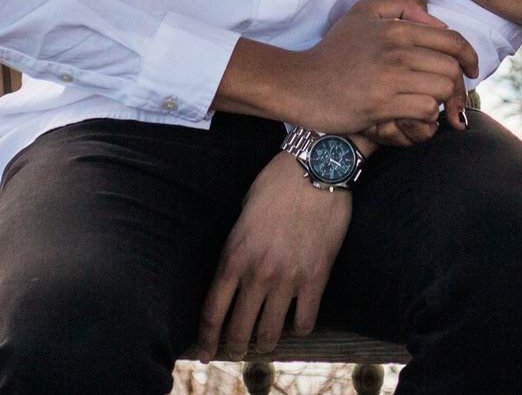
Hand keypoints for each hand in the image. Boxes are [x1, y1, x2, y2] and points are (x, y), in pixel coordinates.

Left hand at [194, 153, 352, 358]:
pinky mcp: (316, 278)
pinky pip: (305, 320)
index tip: (204, 352)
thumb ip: (236, 249)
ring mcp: (288, 278)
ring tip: (263, 345)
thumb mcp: (242, 215)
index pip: (212, 312)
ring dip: (264, 344)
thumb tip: (234, 275)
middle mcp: (258, 273)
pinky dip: (299, 328)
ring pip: (270, 332)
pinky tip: (296, 323)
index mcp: (234, 256)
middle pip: (238, 329)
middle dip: (233, 347)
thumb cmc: (276, 184)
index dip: (206, 338)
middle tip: (234, 352)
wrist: (315, 168)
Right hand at [219, 0, 477, 134]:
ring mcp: (389, 77)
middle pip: (452, 67)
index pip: (452, 39)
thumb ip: (401, 8)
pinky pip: (424, 109)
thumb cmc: (332, 51)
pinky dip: (428, 116)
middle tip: (455, 97)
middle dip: (460, 85)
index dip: (470, 56)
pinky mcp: (381, 104)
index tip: (472, 70)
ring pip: (442, 89)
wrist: (298, 83)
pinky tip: (417, 117)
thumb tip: (437, 21)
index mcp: (396, 27)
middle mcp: (396, 49)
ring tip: (435, 107)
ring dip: (444, 102)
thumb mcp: (362, 14)